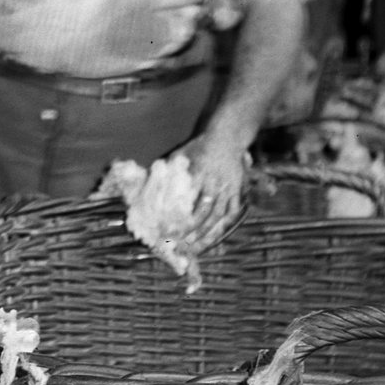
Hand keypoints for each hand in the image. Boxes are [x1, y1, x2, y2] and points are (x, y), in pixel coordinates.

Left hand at [172, 118, 250, 238]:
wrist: (226, 138)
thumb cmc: (199, 147)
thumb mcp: (180, 155)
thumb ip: (167, 170)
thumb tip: (147, 183)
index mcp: (198, 173)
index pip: (186, 200)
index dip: (177, 217)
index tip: (167, 230)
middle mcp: (213, 182)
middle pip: (203, 212)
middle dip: (191, 231)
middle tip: (179, 244)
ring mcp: (227, 188)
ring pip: (217, 216)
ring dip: (205, 233)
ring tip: (193, 246)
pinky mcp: (236, 191)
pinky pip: (232, 212)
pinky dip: (223, 226)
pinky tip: (214, 237)